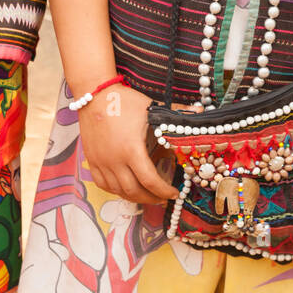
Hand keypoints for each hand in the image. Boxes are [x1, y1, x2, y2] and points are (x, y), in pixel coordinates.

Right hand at [79, 85, 179, 205]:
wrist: (94, 94)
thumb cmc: (123, 101)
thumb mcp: (151, 108)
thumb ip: (177, 113)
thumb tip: (201, 112)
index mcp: (131, 150)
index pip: (150, 181)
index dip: (164, 191)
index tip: (173, 193)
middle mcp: (114, 160)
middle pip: (134, 191)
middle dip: (151, 198)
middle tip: (162, 197)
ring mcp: (101, 162)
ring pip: (118, 191)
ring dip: (134, 196)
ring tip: (146, 194)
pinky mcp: (91, 161)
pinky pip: (102, 184)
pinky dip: (116, 190)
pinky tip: (125, 188)